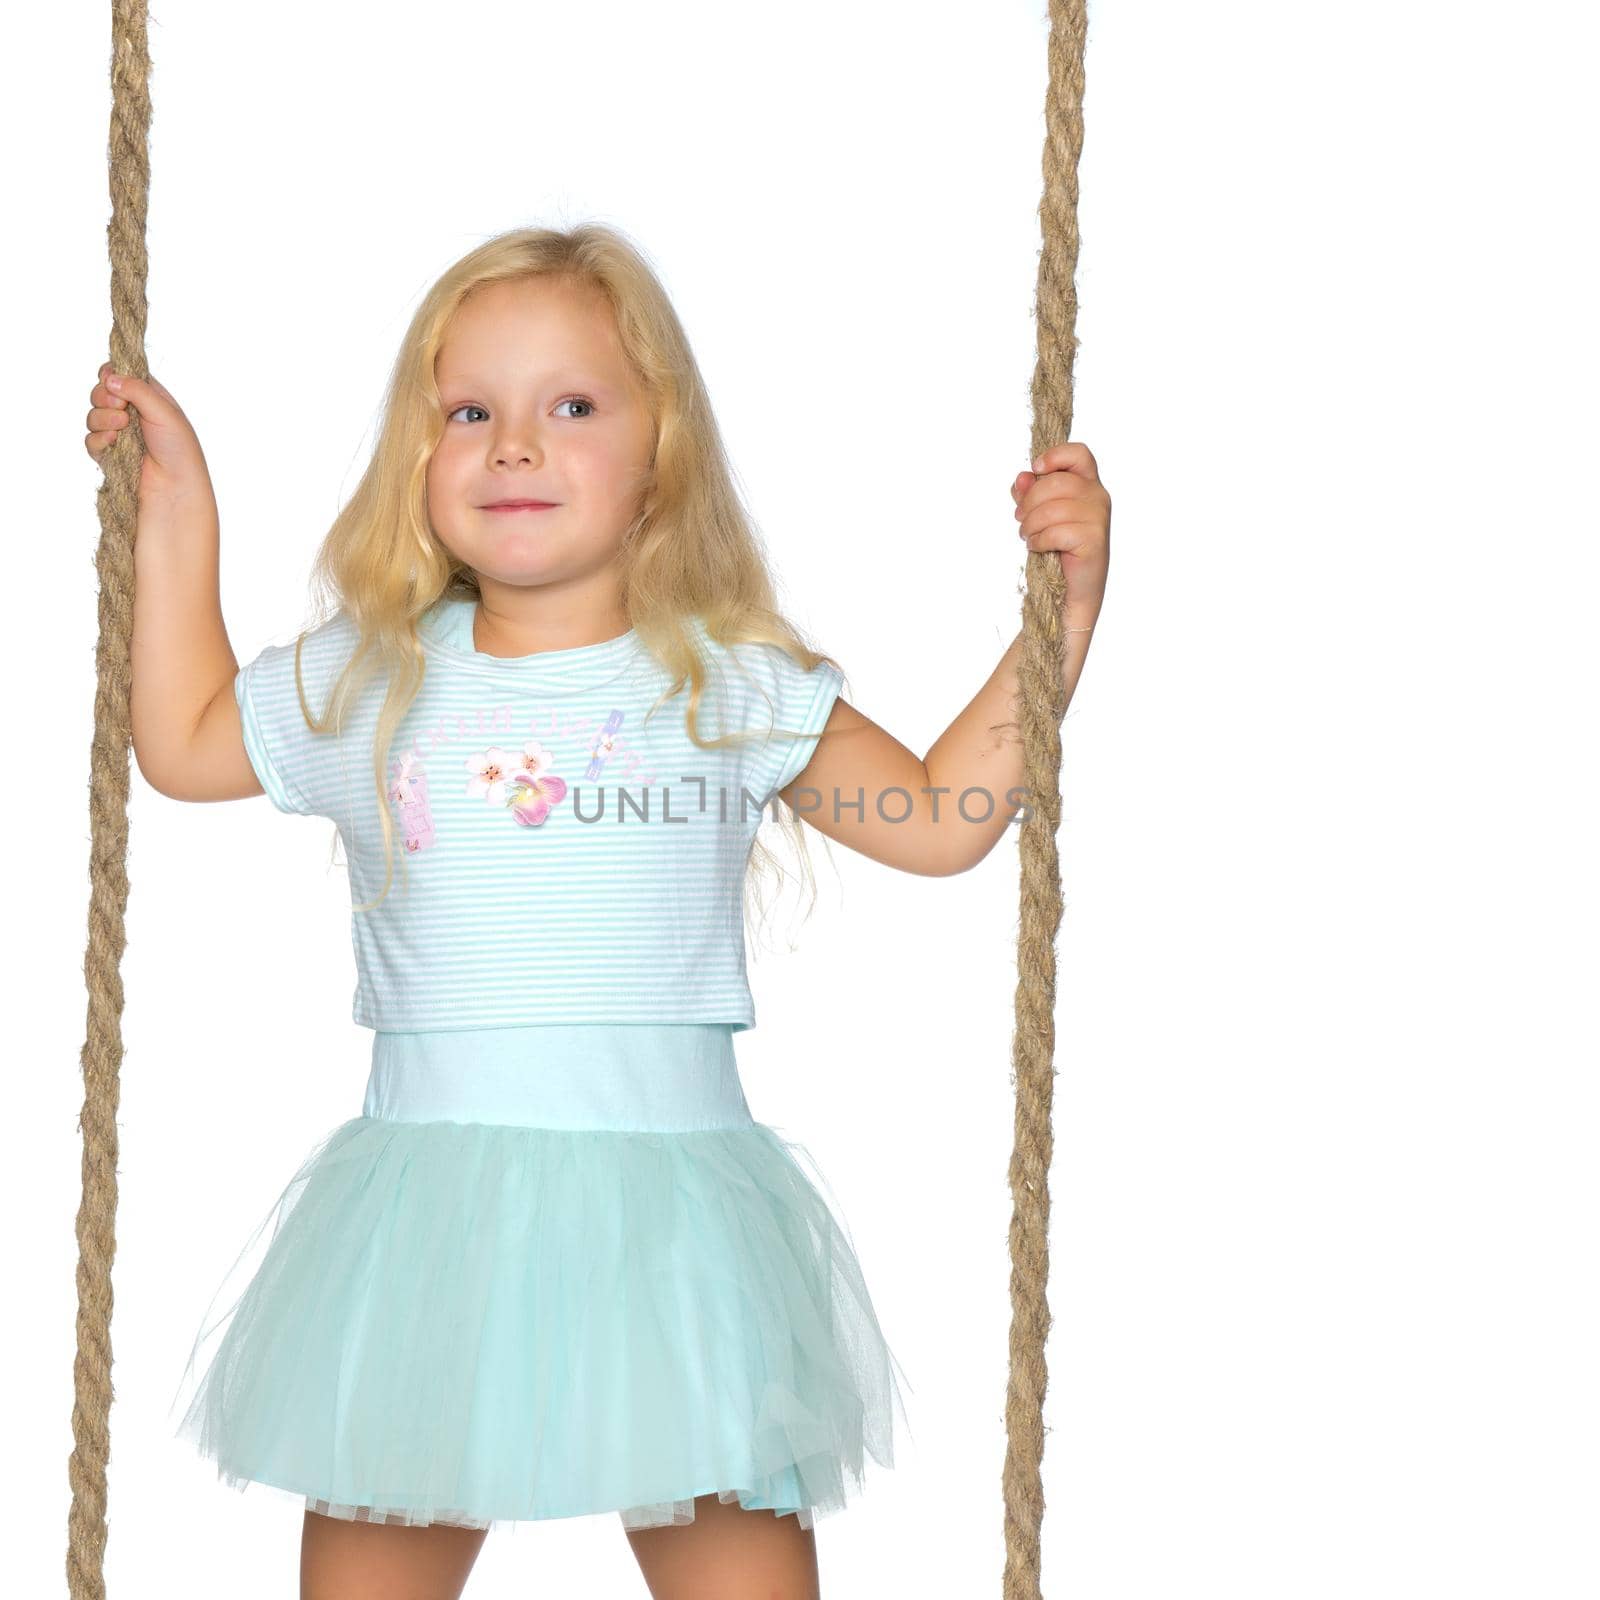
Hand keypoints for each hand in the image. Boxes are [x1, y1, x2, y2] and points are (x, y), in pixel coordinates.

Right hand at [85, 363, 214, 501]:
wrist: (176, 488)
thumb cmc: (179, 450)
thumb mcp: (164, 412)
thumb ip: (138, 390)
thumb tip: (109, 378)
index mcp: (149, 398)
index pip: (119, 375)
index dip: (110, 375)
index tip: (111, 380)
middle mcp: (132, 414)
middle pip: (100, 393)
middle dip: (104, 397)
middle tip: (121, 408)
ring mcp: (119, 435)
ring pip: (92, 416)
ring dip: (103, 418)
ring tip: (122, 427)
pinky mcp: (109, 455)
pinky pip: (90, 440)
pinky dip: (99, 439)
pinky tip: (113, 442)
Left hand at [1010, 442, 1110, 636]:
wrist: (1071, 589)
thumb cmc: (1057, 549)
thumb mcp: (1039, 515)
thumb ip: (1031, 493)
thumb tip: (1022, 477)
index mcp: (1088, 484)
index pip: (1078, 454)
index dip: (1055, 455)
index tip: (1035, 469)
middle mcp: (1098, 497)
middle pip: (1055, 482)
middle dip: (1029, 502)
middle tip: (1020, 519)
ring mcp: (1098, 518)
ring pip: (1052, 509)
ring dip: (1030, 525)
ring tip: (1028, 536)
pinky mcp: (1094, 540)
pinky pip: (1055, 532)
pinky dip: (1038, 541)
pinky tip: (1037, 547)